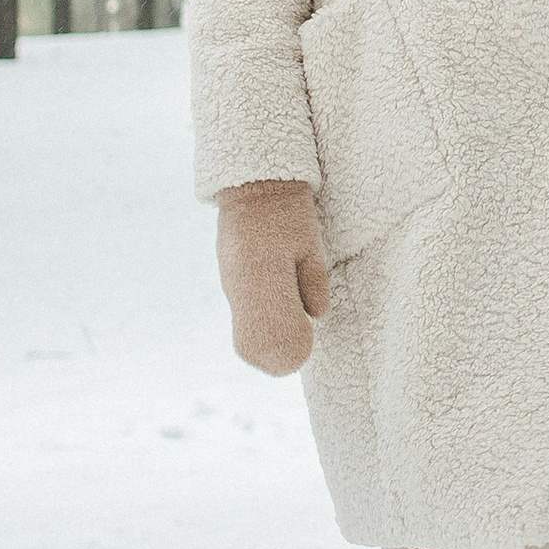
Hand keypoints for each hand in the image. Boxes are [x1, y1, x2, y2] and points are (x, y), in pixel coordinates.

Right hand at [216, 180, 329, 375]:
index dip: (288, 350)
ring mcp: (232, 287)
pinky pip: (243, 324)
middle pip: (253, 344)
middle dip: (277, 358)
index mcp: (263, 274)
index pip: (270, 331)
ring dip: (268, 349)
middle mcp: (240, 286)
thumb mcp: (309, 243)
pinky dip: (260, 334)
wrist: (253, 190)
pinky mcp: (231, 286)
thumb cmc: (288, 215)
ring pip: (245, 338)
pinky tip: (278, 328)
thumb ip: (313, 280)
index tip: (306, 350)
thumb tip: (318, 316)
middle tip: (300, 355)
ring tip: (291, 344)